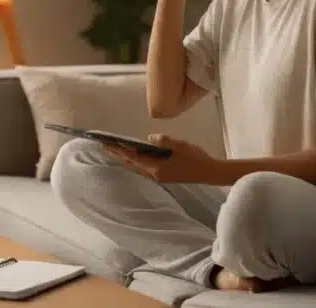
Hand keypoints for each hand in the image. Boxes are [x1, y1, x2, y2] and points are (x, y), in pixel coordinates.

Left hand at [104, 134, 219, 183]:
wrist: (209, 172)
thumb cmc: (195, 158)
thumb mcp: (179, 145)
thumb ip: (163, 141)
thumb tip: (149, 138)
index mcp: (157, 167)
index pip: (133, 157)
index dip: (120, 150)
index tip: (108, 144)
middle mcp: (155, 174)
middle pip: (132, 164)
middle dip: (119, 155)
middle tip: (106, 146)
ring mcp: (160, 176)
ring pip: (138, 167)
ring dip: (126, 159)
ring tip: (116, 150)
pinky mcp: (164, 175)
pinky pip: (145, 168)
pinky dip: (136, 161)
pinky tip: (135, 156)